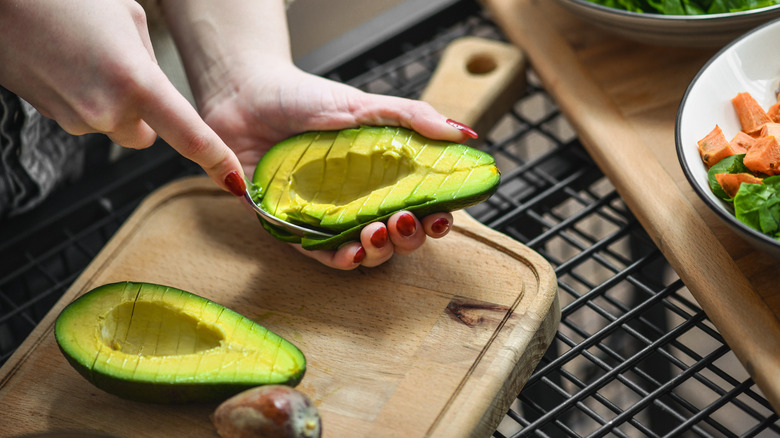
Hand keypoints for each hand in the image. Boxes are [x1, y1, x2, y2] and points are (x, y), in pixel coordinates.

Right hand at [0, 0, 243, 192]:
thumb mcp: (127, 18)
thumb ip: (149, 63)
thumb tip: (151, 88)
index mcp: (136, 83)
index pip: (190, 137)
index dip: (217, 161)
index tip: (234, 181)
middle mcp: (105, 111)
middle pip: (145, 135)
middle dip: (144, 114)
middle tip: (123, 70)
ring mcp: (73, 119)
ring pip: (111, 125)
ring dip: (110, 102)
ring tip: (86, 57)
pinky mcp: (48, 118)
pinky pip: (81, 117)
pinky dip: (82, 97)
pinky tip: (66, 63)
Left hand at [159, 0, 474, 269]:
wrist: (246, 92)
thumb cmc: (305, 96)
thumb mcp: (365, 104)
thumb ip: (413, 118)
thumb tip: (465, 134)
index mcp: (379, 176)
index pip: (418, 206)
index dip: (435, 218)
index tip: (443, 216)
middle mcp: (356, 201)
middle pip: (395, 235)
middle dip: (408, 239)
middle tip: (405, 222)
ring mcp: (325, 216)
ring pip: (361, 250)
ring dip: (377, 251)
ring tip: (377, 234)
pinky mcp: (290, 225)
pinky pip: (317, 253)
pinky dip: (337, 258)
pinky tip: (351, 254)